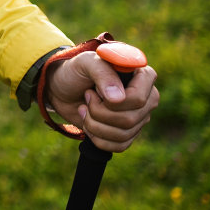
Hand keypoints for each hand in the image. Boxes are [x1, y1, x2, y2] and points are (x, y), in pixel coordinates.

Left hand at [44, 50, 159, 152]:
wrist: (63, 89)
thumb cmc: (77, 71)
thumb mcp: (85, 63)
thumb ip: (102, 73)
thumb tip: (118, 99)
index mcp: (142, 76)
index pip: (139, 98)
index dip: (115, 101)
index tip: (94, 90)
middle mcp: (146, 98)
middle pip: (129, 119)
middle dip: (98, 112)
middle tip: (86, 97)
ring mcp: (139, 117)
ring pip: (123, 134)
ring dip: (94, 124)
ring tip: (84, 109)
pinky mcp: (129, 132)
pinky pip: (119, 146)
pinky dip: (97, 137)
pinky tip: (88, 123)